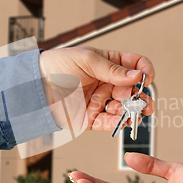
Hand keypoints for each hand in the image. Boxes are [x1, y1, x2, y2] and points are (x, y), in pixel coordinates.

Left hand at [39, 46, 154, 130]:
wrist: (35, 84)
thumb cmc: (56, 65)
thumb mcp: (86, 59)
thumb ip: (112, 69)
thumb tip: (136, 76)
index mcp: (107, 64)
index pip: (134, 65)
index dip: (144, 70)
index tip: (147, 77)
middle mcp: (106, 83)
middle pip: (132, 90)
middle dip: (142, 97)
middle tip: (144, 102)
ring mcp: (100, 100)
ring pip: (124, 108)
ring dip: (132, 111)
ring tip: (135, 113)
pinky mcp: (91, 117)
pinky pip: (109, 122)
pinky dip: (118, 123)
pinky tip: (124, 122)